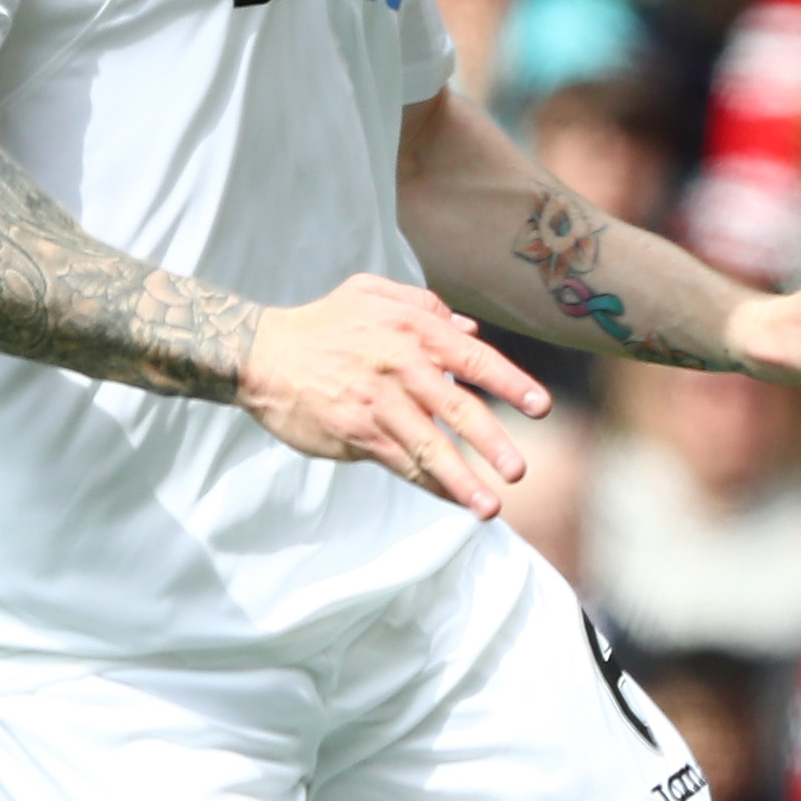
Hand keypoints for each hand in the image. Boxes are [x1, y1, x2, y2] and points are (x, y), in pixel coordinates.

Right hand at [239, 274, 552, 517]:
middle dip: (492, 442)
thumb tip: (472, 330)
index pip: (473, 359)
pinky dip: (429, 483)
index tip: (541, 407)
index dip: (510, 383)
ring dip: (461, 479)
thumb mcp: (372, 294)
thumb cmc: (324, 324)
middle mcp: (400, 367)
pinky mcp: (355, 432)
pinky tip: (454, 499)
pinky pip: (400, 462)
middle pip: (457, 409)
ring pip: (428, 446)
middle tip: (520, 470)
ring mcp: (377, 403)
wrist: (259, 352)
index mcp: (413, 331)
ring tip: (490, 507)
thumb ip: (426, 305)